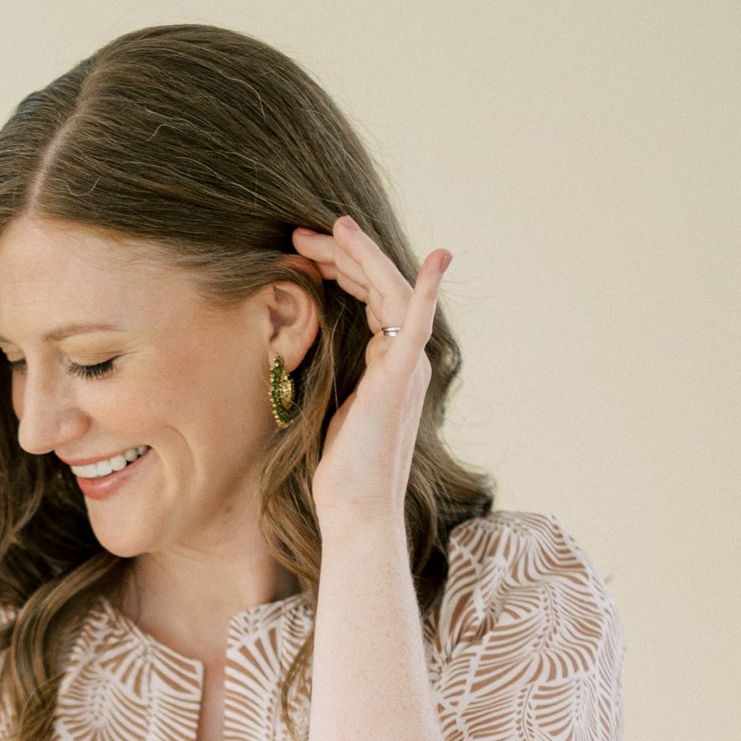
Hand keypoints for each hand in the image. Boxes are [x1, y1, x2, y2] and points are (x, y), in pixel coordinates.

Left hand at [288, 216, 451, 531]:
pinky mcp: (399, 380)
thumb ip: (336, 376)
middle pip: (381, 286)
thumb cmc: (340, 473)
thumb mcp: (332, 410)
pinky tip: (437, 259)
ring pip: (391, 292)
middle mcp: (405, 360)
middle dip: (344, 253)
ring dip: (361, 256)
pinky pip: (417, 328)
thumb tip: (307, 355)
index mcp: (390, 364)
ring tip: (329, 229)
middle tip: (304, 233)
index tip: (306, 251)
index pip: (371, 296)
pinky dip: (427, 292)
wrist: (354, 511)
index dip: (344, 267)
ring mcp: (406, 367)